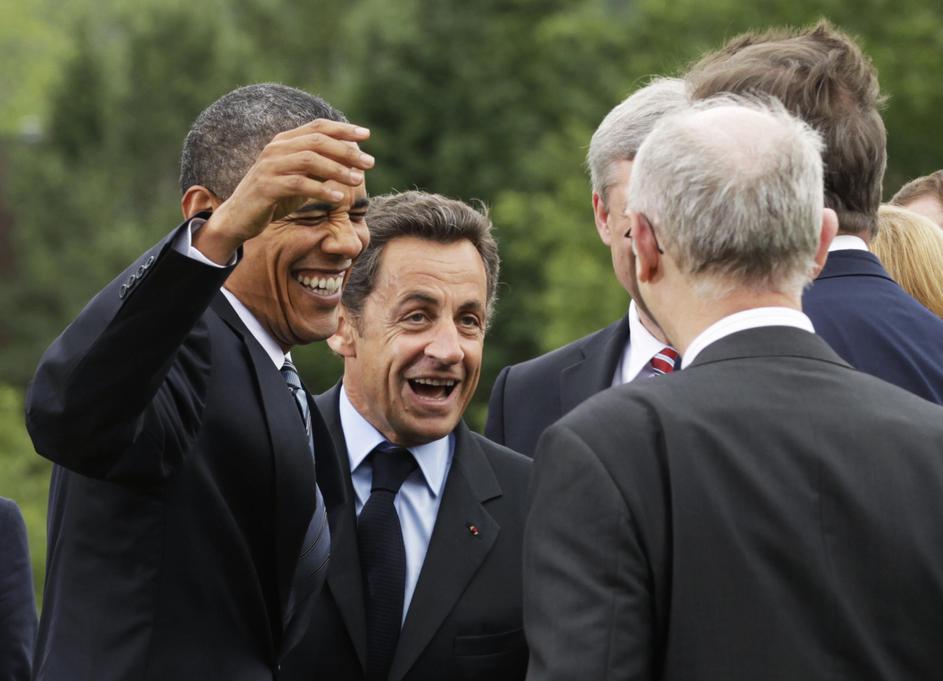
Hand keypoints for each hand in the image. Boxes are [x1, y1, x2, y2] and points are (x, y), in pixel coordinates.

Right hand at [197, 119, 373, 260]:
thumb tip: (352, 157)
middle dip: (346, 151)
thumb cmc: (274, 197)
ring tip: (357, 179)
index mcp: (285, 141)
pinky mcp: (267, 186)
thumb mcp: (301, 178)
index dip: (343, 129)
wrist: (239, 217)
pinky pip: (298, 184)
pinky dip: (321, 189)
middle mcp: (276, 148)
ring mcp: (270, 166)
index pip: (317, 127)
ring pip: (309, 160)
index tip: (366, 135)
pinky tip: (337, 197)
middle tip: (369, 162)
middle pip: (317, 141)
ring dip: (337, 169)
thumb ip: (321, 167)